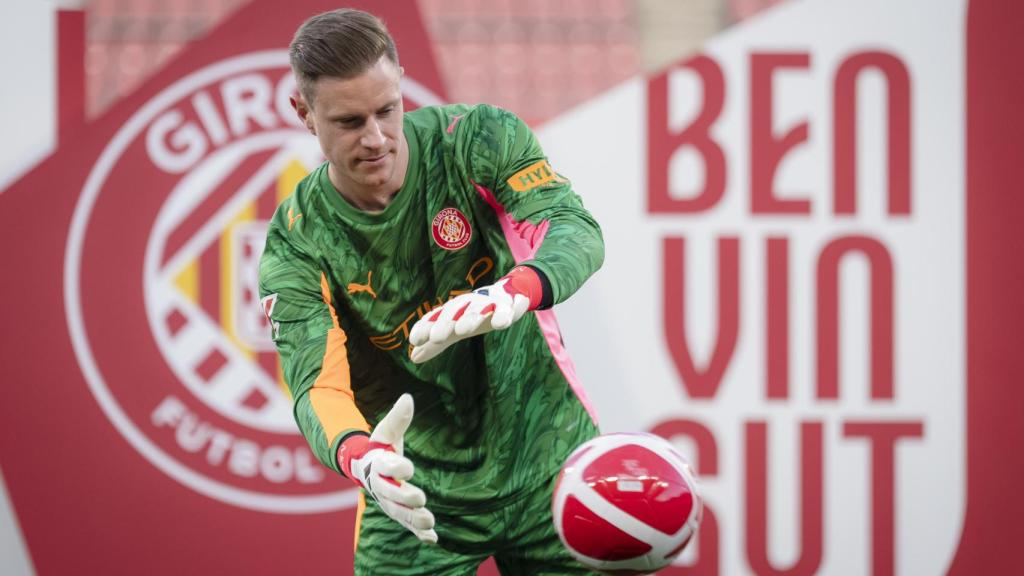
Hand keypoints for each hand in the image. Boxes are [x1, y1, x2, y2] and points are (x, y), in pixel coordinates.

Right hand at [341, 394, 436, 543]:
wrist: (367, 469)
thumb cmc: (380, 448)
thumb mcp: (386, 432)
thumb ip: (397, 419)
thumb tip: (407, 398)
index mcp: (378, 466)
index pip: (385, 468)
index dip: (396, 468)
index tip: (408, 467)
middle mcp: (382, 487)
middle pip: (391, 495)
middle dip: (405, 498)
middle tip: (420, 499)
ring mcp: (390, 503)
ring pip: (400, 514)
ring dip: (414, 519)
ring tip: (430, 522)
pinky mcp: (400, 513)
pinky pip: (408, 526)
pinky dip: (420, 534)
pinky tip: (434, 539)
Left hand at [409, 266, 541, 363]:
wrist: (507, 295)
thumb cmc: (474, 315)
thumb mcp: (454, 330)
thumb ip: (435, 344)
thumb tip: (413, 358)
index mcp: (453, 310)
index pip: (436, 317)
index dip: (425, 327)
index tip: (415, 340)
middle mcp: (468, 304)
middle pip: (455, 311)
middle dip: (445, 322)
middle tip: (436, 337)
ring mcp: (488, 303)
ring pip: (478, 309)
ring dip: (470, 317)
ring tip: (463, 329)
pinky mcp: (508, 305)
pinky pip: (506, 310)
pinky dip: (503, 315)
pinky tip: (500, 323)